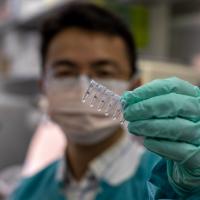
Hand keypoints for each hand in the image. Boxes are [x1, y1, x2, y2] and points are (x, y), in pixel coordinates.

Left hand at [121, 77, 199, 194]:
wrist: (190, 155)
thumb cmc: (172, 128)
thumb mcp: (163, 112)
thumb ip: (148, 103)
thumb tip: (127, 98)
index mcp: (193, 96)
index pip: (171, 86)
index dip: (147, 90)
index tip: (129, 98)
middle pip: (172, 103)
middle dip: (145, 108)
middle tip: (128, 114)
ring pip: (174, 127)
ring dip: (148, 126)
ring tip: (133, 128)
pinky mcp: (198, 156)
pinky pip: (177, 149)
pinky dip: (158, 144)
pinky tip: (146, 142)